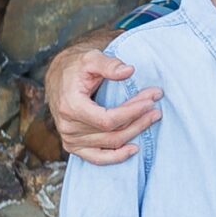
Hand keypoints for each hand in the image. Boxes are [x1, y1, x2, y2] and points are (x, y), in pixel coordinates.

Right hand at [48, 41, 161, 163]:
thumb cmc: (75, 67)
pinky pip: (97, 158)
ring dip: (134, 132)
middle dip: (138, 120)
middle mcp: (68, 127)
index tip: (150, 102)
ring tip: (151, 118)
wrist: (58, 78)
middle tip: (157, 109)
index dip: (132, 113)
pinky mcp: (73, 146)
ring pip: (111, 143)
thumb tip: (129, 71)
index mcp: (71, 106)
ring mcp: (70, 139)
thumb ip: (109, 64)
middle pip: (113, 132)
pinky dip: (116, 157)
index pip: (108, 119)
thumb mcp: (91, 58)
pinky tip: (134, 149)